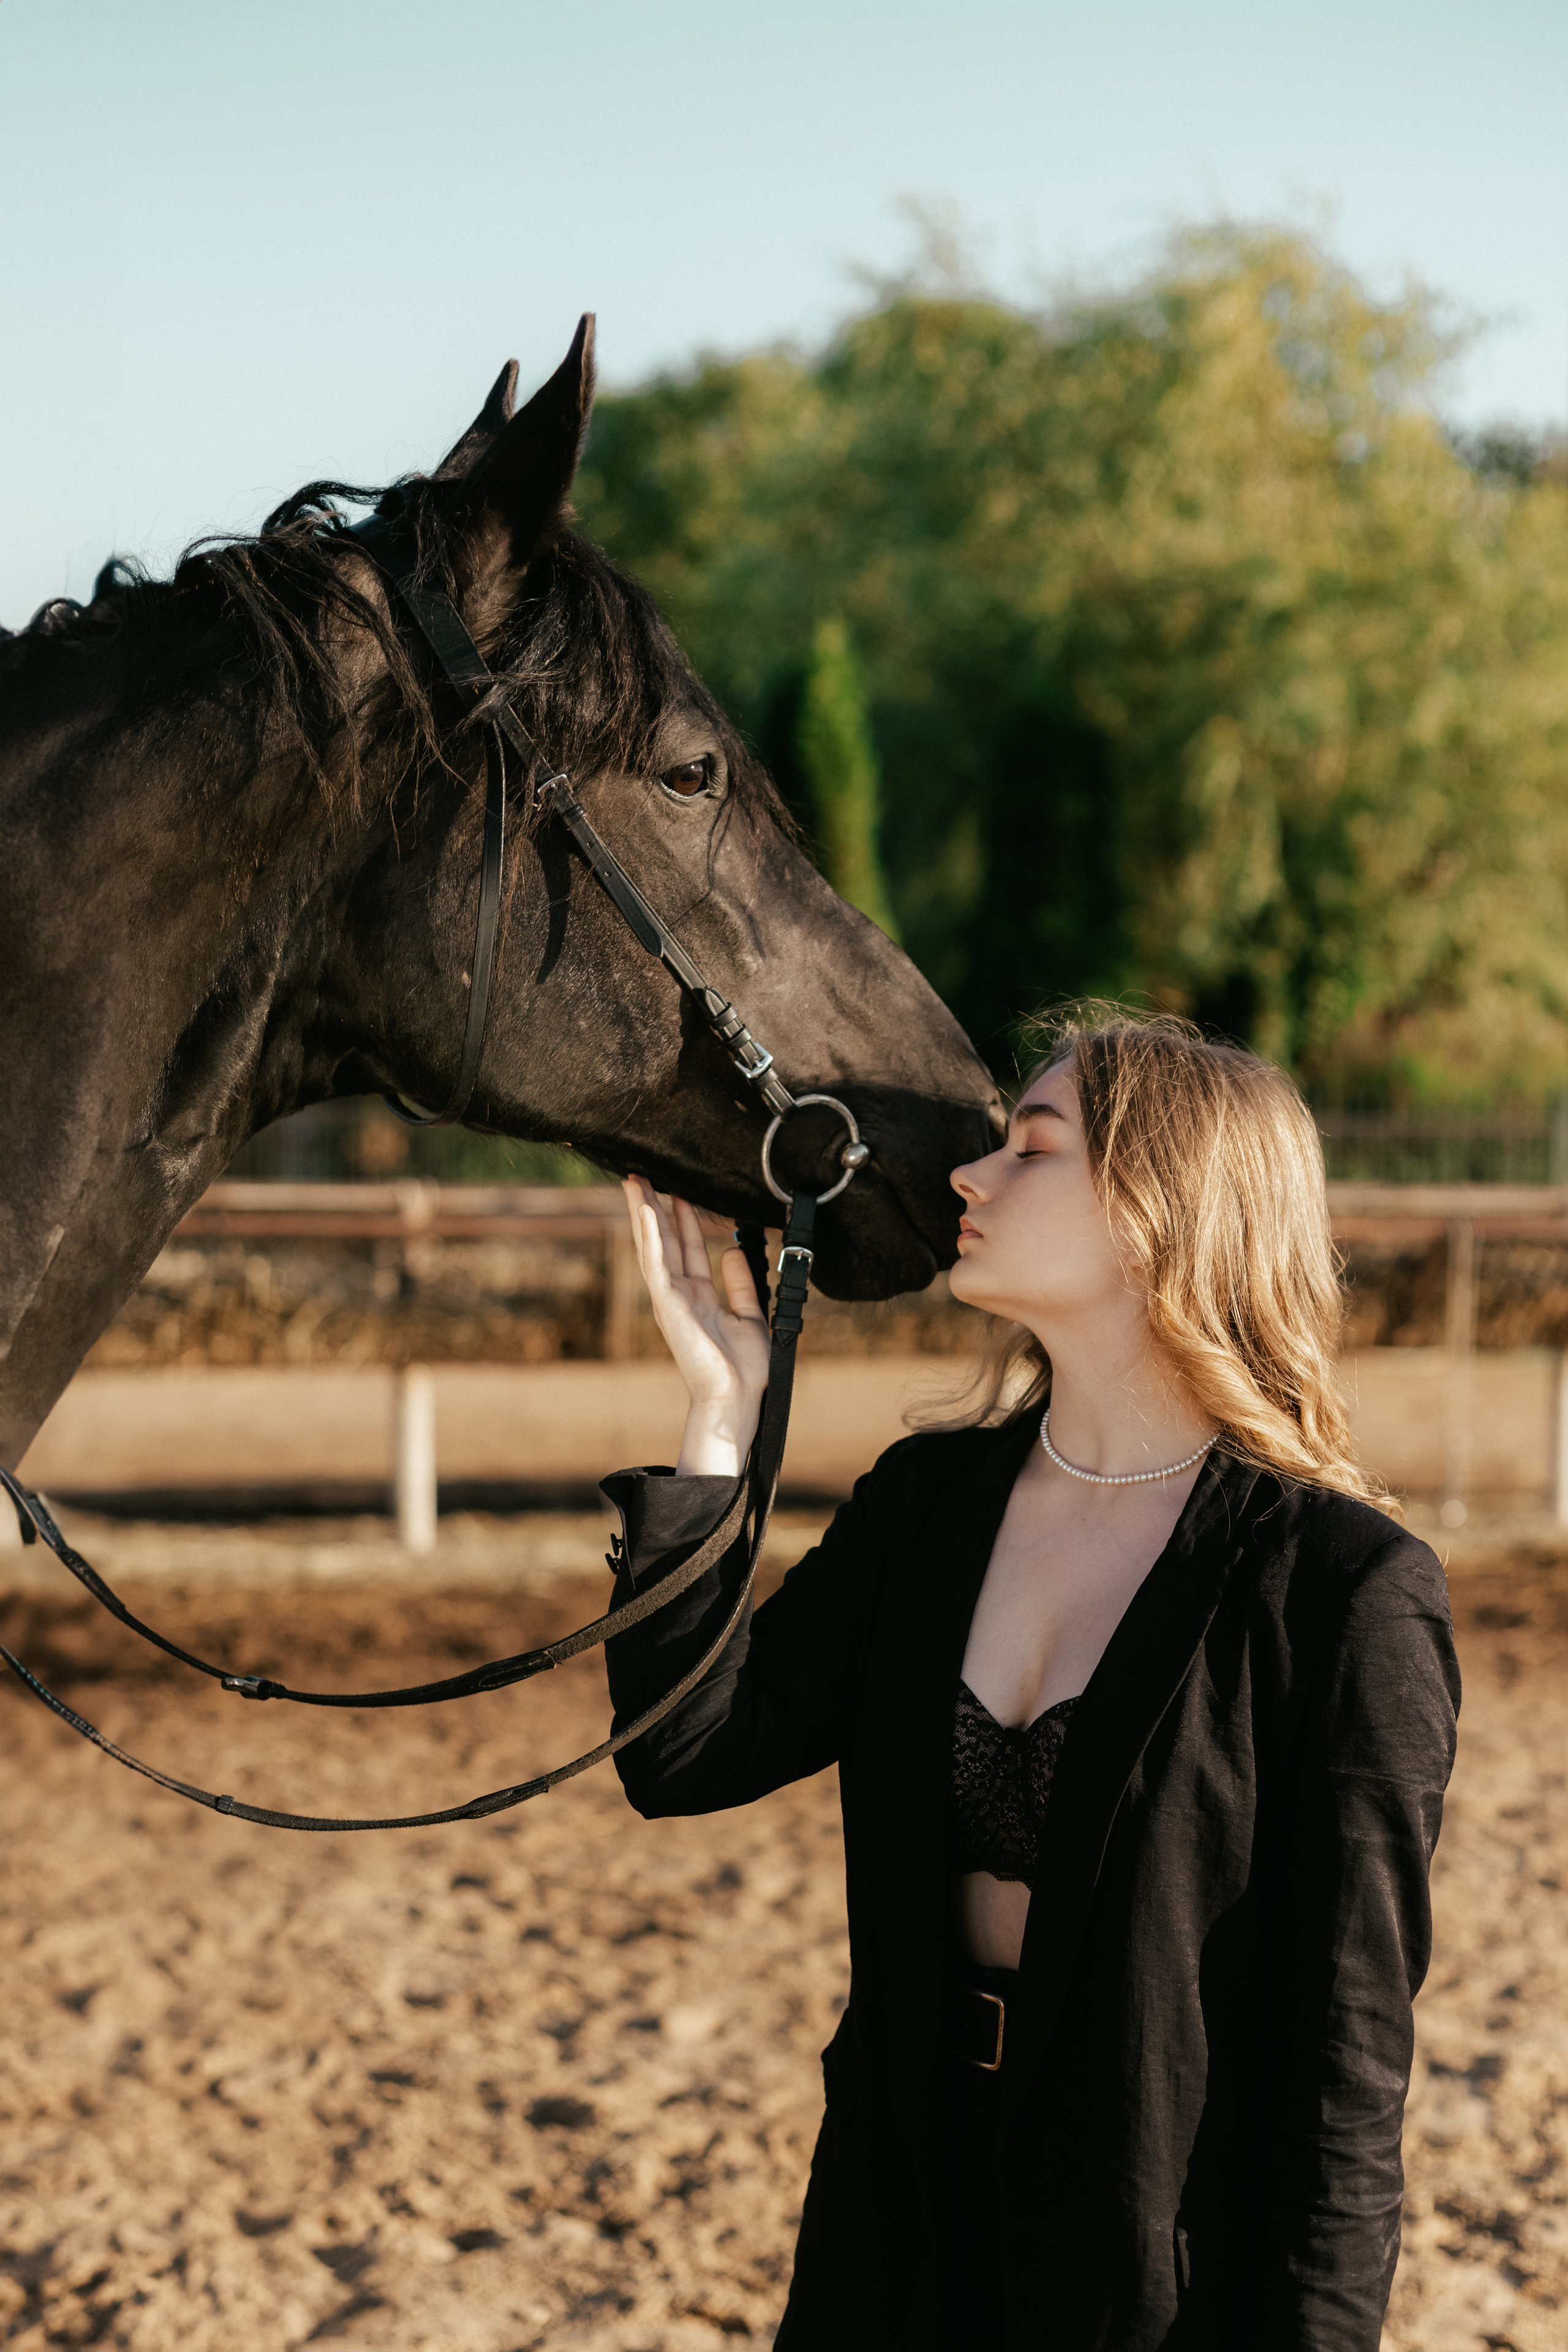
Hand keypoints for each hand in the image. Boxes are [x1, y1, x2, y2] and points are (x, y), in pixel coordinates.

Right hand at [622, 1176, 770, 1476]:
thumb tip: (728, 1250)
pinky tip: (645, 1210)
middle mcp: (680, 1294)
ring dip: (644, 1213)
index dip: (681, 1218)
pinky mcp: (668, 1305)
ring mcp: (671, 1299)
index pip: (686, 1248)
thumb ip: (740, 1283)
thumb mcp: (750, 1315)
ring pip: (654, 1246)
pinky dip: (649, 1236)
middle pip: (663, 1241)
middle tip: (644, 1174)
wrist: (739, 1397)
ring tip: (634, 1181)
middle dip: (655, 1207)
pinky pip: (656, 1264)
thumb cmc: (745, 1368)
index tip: (678, 1190)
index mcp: (699, 1296)